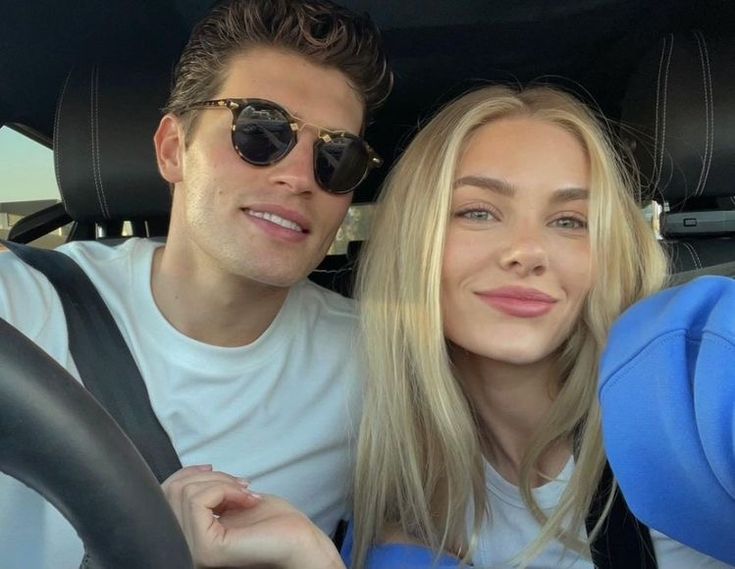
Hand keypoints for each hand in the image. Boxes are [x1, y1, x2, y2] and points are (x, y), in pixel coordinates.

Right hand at [163, 466, 344, 568]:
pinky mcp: (207, 549)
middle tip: (239, 484)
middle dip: (208, 476)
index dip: (189, 475)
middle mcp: (183, 549)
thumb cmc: (271, 522)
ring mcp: (192, 551)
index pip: (163, 497)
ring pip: (184, 493)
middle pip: (170, 491)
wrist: (299, 540)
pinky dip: (224, 489)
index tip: (218, 473)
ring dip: (221, 481)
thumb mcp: (227, 502)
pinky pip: (198, 501)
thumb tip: (185, 477)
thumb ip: (202, 495)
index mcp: (186, 538)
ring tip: (244, 493)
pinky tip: (246, 500)